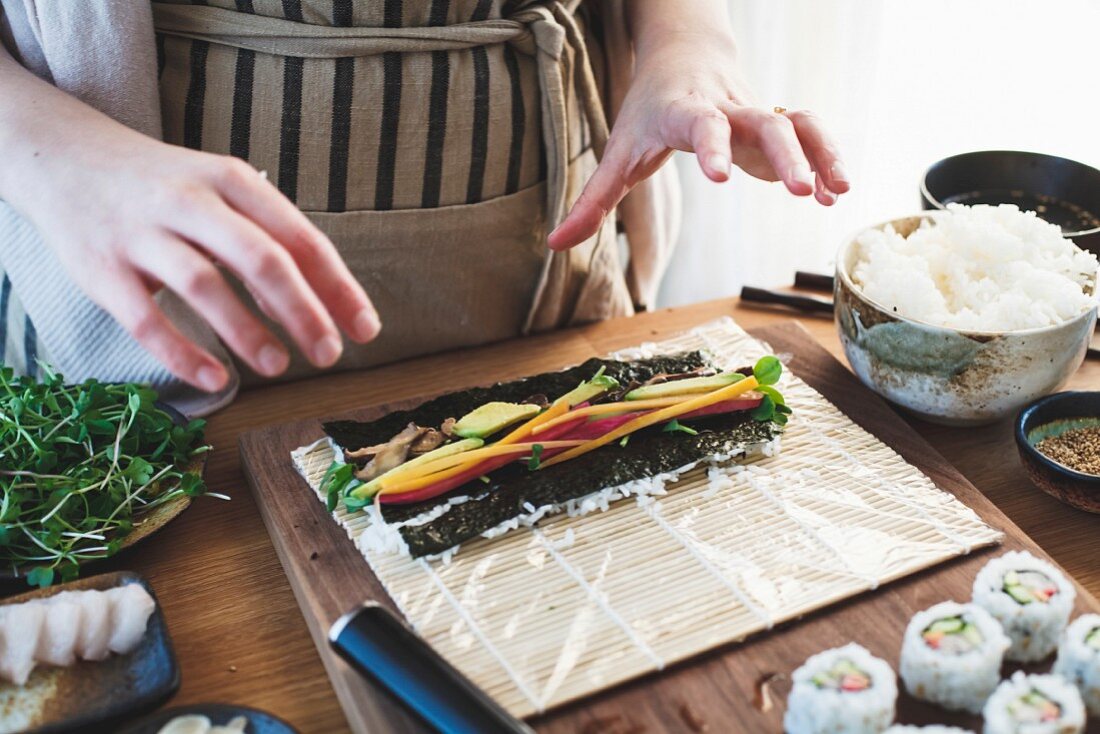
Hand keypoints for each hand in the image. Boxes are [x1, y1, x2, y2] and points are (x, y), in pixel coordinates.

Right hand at [7, 126, 378, 391]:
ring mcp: (142, 234)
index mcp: (232, 181)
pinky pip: (145, 318)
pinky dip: (182, 352)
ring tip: (278, 367)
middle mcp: (189, 201)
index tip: (366, 331)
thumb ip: (267, 240)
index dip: (338, 287)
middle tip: (330, 355)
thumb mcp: (221, 193)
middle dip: (302, 310)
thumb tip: (320, 304)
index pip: (300, 237)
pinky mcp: (101, 268)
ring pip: (204, 284)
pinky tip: (217, 378)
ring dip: (246, 330)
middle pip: (260, 257)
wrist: (65, 159)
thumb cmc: (165, 187)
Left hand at [547, 29, 848, 250]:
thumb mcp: (618, 153)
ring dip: (821, 153)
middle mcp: (727, 108)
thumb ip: (591, 201)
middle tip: (797, 191)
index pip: (700, 125)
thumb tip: (555, 245)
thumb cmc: (647, 109)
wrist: (684, 53)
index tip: (721, 178)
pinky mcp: (774, 123)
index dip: (713, 147)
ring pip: (798, 122)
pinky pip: (810, 131)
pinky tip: (832, 192)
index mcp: (685, 112)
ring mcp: (755, 113)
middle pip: (763, 123)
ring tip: (835, 191)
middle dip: (785, 154)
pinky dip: (825, 157)